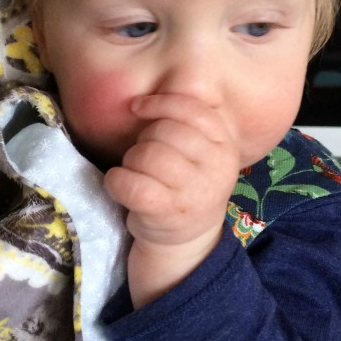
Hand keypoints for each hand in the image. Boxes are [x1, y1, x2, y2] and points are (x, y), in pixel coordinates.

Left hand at [104, 94, 240, 305]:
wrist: (186, 240)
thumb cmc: (185, 183)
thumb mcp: (200, 152)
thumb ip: (185, 124)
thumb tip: (144, 100)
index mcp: (224, 146)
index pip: (193, 110)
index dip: (160, 104)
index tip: (138, 108)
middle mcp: (216, 169)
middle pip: (164, 132)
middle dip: (143, 140)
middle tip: (144, 158)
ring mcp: (193, 193)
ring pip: (145, 155)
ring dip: (130, 162)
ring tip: (137, 174)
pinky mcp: (166, 213)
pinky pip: (129, 183)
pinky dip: (116, 181)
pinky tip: (121, 185)